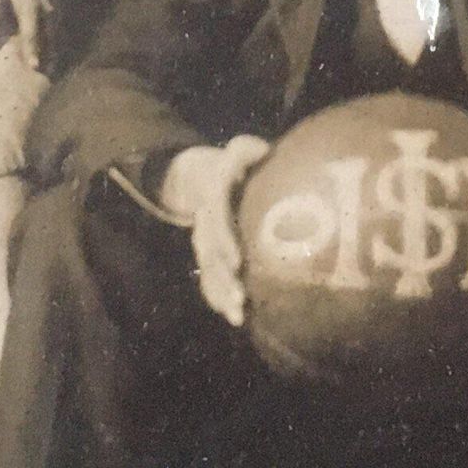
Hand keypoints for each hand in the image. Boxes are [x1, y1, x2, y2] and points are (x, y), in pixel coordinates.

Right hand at [160, 136, 270, 325]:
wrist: (200, 176)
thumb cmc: (237, 163)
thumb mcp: (243, 150)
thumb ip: (251, 150)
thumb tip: (267, 152)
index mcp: (213, 192)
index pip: (215, 216)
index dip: (224, 239)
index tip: (236, 261)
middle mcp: (204, 219)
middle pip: (210, 251)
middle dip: (223, 276)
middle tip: (240, 297)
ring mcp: (203, 239)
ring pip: (208, 269)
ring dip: (221, 293)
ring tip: (238, 315)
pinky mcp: (208, 255)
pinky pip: (208, 278)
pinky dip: (218, 298)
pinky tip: (235, 317)